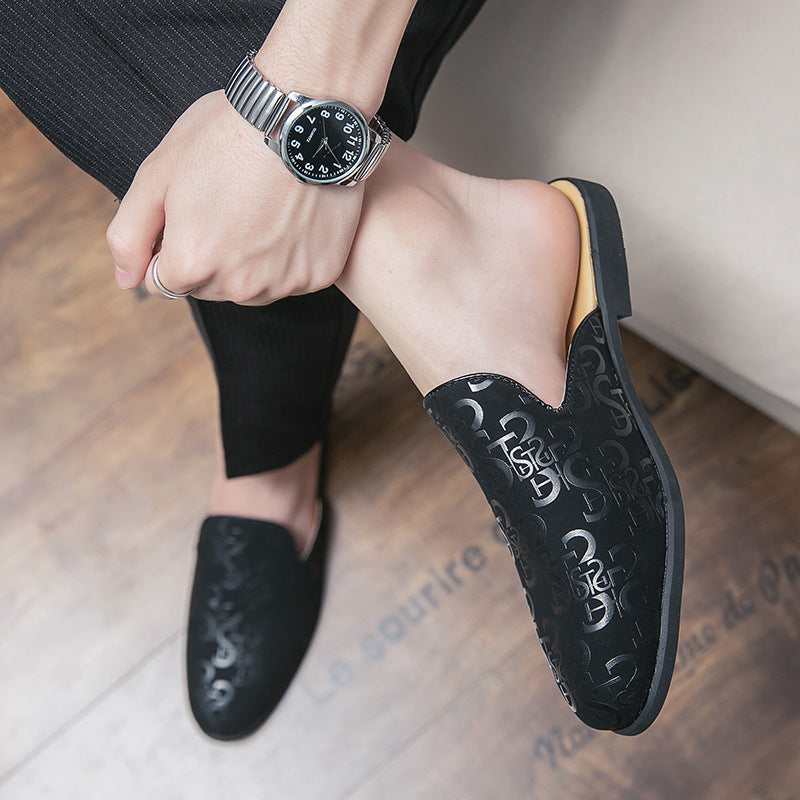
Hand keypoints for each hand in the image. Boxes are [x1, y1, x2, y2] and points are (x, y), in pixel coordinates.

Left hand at [106, 90, 364, 304]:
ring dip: (248, 261)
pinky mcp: (318, 274)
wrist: (304, 117)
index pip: (162, 280)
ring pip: (250, 288)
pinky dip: (288, 256)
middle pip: (207, 287)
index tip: (190, 209)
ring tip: (261, 210)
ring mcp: (283, 283)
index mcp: (191, 264)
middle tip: (227, 203)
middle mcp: (238, 286)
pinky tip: (290, 218)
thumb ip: (129, 234)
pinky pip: (292, 278)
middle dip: (207, 255)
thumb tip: (126, 280)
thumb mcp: (158, 174)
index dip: (169, 244)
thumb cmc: (227, 135)